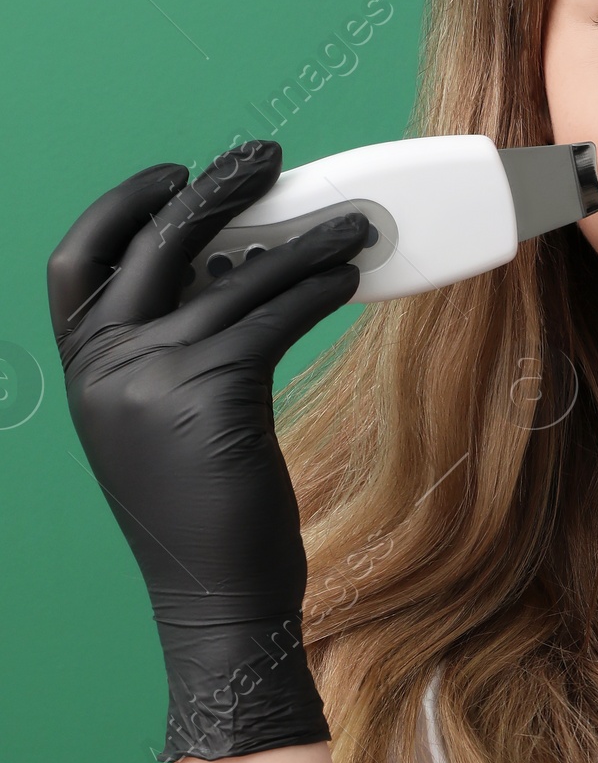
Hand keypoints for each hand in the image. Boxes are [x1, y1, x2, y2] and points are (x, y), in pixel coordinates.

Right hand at [47, 144, 366, 760]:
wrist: (218, 604)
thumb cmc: (207, 522)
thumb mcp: (166, 427)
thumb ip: (176, 354)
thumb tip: (235, 271)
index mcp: (85, 373)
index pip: (78, 264)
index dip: (121, 208)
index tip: (172, 176)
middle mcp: (105, 368)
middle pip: (156, 245)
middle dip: (216, 190)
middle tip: (268, 158)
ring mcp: (150, 378)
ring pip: (235, 277)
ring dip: (301, 239)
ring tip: (355, 225)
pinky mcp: (210, 394)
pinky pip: (272, 314)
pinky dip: (315, 286)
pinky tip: (348, 277)